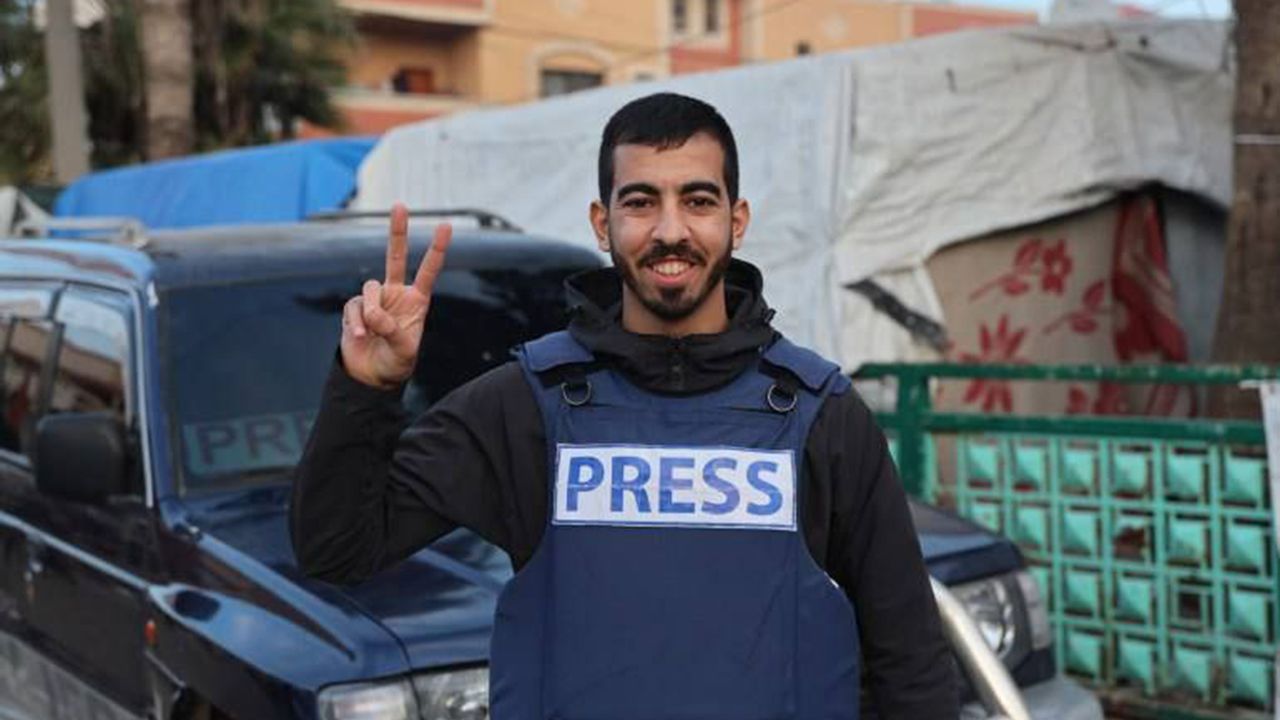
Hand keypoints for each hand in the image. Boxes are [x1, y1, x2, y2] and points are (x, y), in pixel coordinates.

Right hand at [341, 203, 451, 388]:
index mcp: (416, 301)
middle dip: (397, 231)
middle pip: (394, 257)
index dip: (437, 249)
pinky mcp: (355, 307)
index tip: (446, 226)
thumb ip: (392, 330)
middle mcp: (396, 294)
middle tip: (400, 205)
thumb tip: (374, 313)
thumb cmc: (396, 363)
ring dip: (371, 311)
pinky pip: (354, 306)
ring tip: (373, 333)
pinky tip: (360, 337)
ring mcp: (374, 299)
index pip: (428, 271)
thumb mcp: (404, 350)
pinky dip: (356, 322)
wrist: (371, 376)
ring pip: (370, 288)